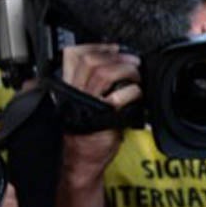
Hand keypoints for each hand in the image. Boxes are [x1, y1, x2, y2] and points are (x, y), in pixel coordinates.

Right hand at [59, 43, 140, 180]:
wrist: (81, 160)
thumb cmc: (86, 134)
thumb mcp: (84, 104)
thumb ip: (93, 86)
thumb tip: (118, 67)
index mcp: (68, 87)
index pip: (72, 56)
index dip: (94, 46)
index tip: (112, 47)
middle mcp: (73, 92)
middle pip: (89, 60)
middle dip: (114, 56)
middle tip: (131, 61)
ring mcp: (86, 104)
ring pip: (103, 73)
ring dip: (125, 70)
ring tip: (136, 76)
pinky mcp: (101, 116)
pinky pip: (119, 96)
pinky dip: (133, 92)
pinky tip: (137, 95)